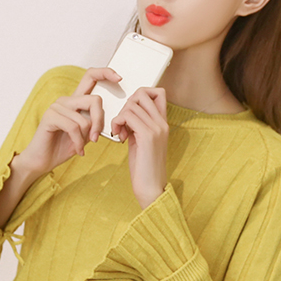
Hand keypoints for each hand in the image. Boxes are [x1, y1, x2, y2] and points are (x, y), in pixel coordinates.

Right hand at [19, 67, 121, 175]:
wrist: (43, 161)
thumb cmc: (64, 147)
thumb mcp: (86, 134)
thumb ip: (96, 122)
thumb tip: (113, 117)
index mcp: (75, 100)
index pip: (91, 76)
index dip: (105, 73)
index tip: (119, 78)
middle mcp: (66, 100)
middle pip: (95, 100)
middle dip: (100, 121)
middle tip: (96, 138)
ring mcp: (56, 106)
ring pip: (84, 118)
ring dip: (85, 138)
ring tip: (81, 147)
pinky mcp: (50, 116)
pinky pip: (73, 127)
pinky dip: (78, 142)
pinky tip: (77, 150)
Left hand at [111, 86, 168, 209]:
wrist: (151, 188)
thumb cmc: (144, 168)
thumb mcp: (141, 142)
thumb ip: (138, 125)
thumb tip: (126, 114)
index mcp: (163, 123)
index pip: (158, 92)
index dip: (141, 95)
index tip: (130, 111)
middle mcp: (162, 123)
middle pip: (142, 93)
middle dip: (126, 105)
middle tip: (122, 123)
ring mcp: (156, 128)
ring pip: (131, 105)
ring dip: (119, 117)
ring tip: (120, 133)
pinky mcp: (147, 135)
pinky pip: (127, 116)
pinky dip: (117, 123)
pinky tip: (119, 137)